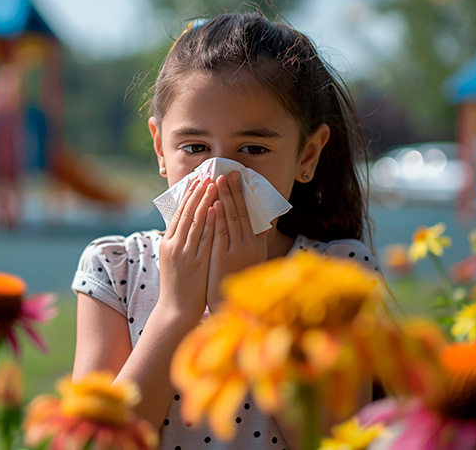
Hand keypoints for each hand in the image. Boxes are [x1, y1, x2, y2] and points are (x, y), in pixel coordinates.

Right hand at [157, 176, 217, 322]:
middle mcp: (173, 246)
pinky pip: (204, 238)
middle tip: (206, 175)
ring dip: (204, 201)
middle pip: (186, 214)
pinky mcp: (195, 263)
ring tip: (213, 185)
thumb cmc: (178, 286)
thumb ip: (179, 243)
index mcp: (167, 244)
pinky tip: (215, 208)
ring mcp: (184, 254)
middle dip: (197, 193)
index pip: (177, 214)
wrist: (175, 310)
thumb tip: (188, 226)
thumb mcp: (173, 261)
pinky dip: (210, 222)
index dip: (187, 196)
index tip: (196, 181)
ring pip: (195, 222)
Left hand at [207, 171, 267, 311]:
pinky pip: (221, 233)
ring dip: (225, 198)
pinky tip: (213, 204)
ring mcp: (238, 251)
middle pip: (242, 211)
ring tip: (219, 181)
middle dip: (234, 190)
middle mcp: (251, 245)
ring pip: (231, 219)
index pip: (250, 213)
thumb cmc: (236, 279)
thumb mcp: (250, 260)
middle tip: (228, 171)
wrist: (228, 304)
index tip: (239, 178)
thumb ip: (254, 241)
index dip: (243, 194)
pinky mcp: (225, 257)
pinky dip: (218, 217)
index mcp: (257, 243)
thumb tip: (262, 224)